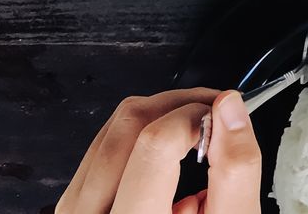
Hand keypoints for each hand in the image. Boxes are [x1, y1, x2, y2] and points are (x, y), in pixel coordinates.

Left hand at [57, 89, 261, 213]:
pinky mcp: (71, 205)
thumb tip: (229, 106)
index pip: (156, 144)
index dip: (196, 115)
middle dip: (180, 103)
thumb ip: (236, 167)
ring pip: (111, 128)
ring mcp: (72, 213)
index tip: (224, 118)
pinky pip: (102, 146)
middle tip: (214, 112)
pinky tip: (168, 154)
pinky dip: (140, 134)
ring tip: (196, 132)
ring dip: (160, 114)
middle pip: (129, 123)